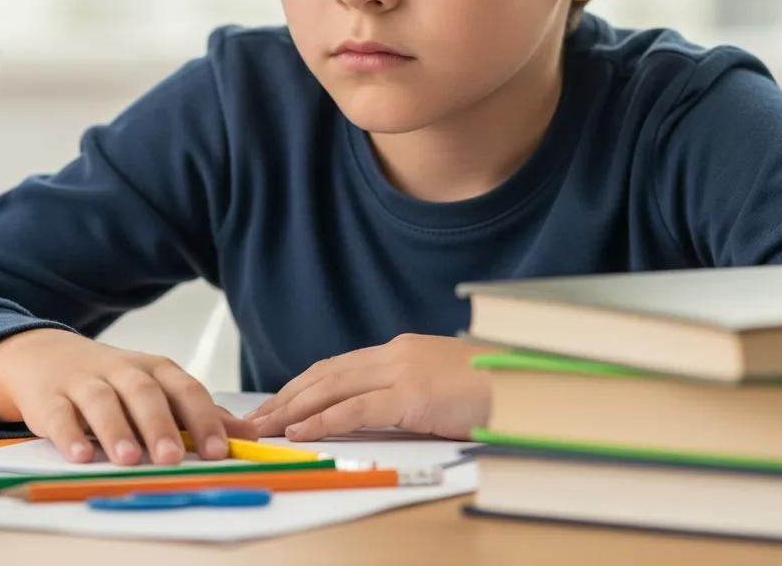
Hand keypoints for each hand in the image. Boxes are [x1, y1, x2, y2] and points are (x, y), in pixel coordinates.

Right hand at [0, 328, 256, 465]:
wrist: (48, 356)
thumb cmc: (115, 381)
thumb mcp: (158, 389)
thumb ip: (198, 413)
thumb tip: (249, 434)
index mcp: (156, 370)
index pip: (186, 390)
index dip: (203, 419)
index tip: (218, 452)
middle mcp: (123, 371)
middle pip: (144, 393)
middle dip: (160, 425)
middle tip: (172, 458)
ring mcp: (84, 382)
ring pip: (102, 400)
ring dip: (116, 429)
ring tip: (129, 459)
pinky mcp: (49, 398)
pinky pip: (59, 415)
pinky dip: (69, 435)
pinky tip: (79, 456)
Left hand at [243, 334, 493, 441]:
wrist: (526, 382)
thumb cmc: (491, 390)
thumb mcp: (440, 389)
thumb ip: (407, 394)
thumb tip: (378, 414)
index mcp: (400, 351)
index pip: (337, 367)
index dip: (302, 385)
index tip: (276, 404)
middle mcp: (394, 354)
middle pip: (325, 374)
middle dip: (286, 396)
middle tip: (255, 417)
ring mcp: (402, 371)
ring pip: (332, 388)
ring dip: (293, 408)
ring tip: (264, 425)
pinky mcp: (412, 395)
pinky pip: (356, 409)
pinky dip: (323, 419)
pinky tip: (300, 431)